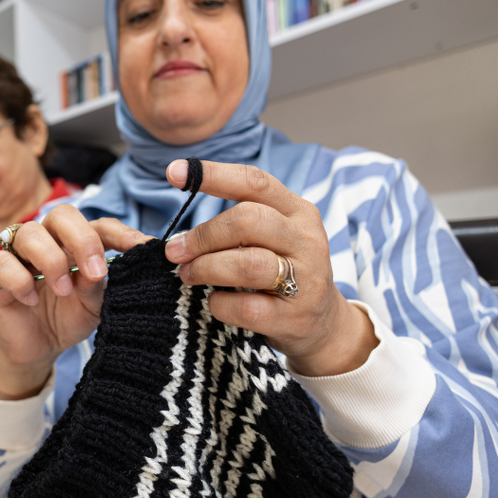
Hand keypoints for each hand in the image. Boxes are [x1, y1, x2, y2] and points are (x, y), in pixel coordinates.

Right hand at [0, 205, 150, 399]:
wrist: (40, 348)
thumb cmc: (69, 317)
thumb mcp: (93, 304)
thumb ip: (97, 283)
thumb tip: (106, 265)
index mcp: (77, 243)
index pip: (99, 225)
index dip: (121, 233)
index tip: (141, 249)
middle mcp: (49, 240)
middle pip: (62, 215)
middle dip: (82, 239)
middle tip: (95, 272)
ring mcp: (20, 255)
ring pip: (29, 233)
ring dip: (51, 261)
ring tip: (63, 291)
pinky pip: (2, 263)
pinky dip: (20, 280)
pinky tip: (32, 300)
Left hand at [163, 159, 377, 377]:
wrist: (323, 324)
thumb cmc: (283, 272)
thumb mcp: (271, 238)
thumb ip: (236, 225)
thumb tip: (180, 236)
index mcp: (298, 211)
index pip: (254, 182)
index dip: (212, 174)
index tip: (174, 173)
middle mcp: (306, 240)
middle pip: (248, 220)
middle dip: (204, 235)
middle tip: (175, 251)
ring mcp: (305, 279)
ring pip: (248, 263)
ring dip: (207, 267)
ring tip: (188, 274)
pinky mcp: (294, 317)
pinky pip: (246, 307)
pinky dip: (220, 304)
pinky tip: (215, 301)